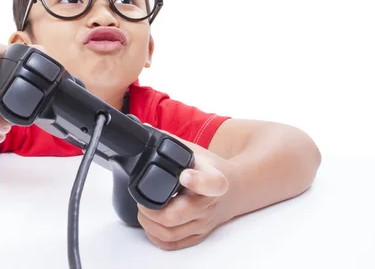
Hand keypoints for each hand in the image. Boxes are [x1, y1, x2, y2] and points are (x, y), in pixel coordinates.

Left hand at [137, 135, 231, 250]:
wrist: (233, 188)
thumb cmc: (210, 168)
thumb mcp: (195, 150)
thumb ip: (171, 142)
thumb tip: (143, 129)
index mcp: (214, 180)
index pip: (211, 183)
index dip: (197, 181)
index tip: (184, 175)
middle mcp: (209, 205)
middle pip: (177, 216)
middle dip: (151, 210)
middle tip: (142, 200)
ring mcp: (203, 222)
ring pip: (170, 233)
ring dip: (149, 224)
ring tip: (143, 211)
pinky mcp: (198, 235)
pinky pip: (173, 244)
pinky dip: (156, 236)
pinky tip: (151, 225)